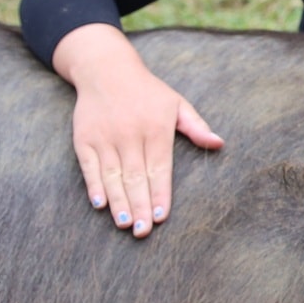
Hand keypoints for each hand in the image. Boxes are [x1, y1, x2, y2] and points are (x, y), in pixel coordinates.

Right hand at [53, 24, 223, 238]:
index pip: (159, 168)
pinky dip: (94, 185)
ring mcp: (105, 138)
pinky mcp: (84, 139)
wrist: (106, 70)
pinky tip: (100, 204)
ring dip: (118, 202)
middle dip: (140, 205)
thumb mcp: (177, 104)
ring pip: (112, 176)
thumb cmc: (148, 92)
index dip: (160, 193)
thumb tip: (219, 143)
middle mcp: (130, 135)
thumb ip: (196, 126)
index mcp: (156, 129)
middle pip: (135, 177)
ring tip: (125, 224)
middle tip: (144, 232)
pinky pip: (89, 166)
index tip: (161, 216)